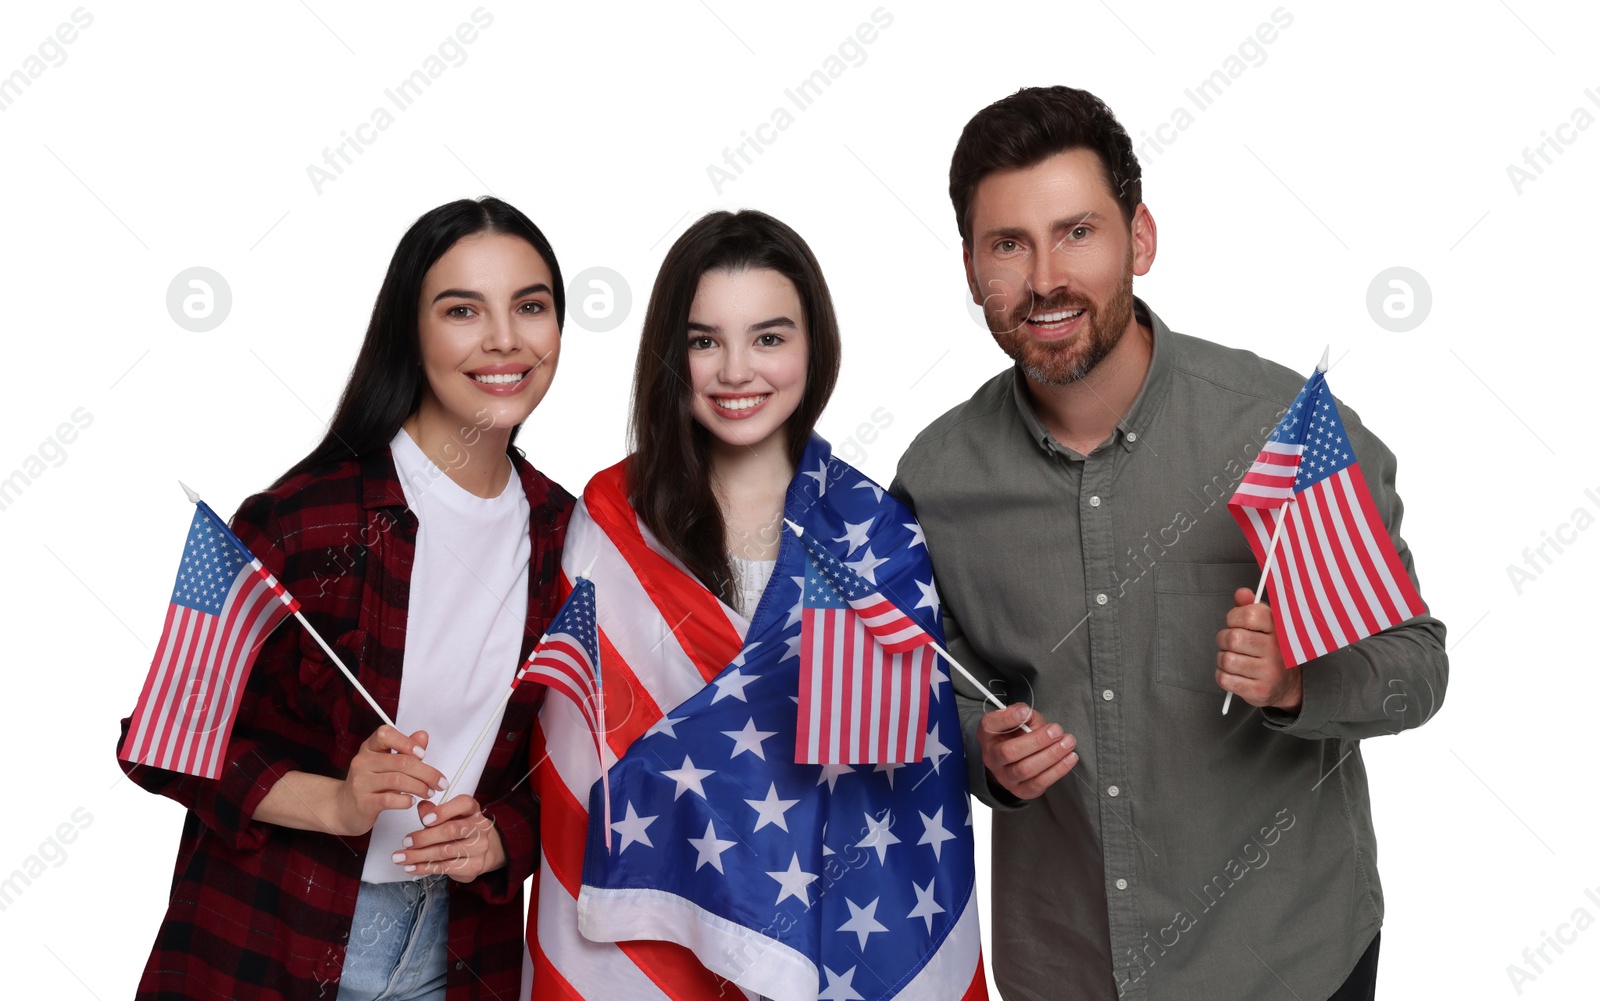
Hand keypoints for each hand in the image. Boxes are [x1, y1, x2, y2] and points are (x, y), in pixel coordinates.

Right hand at [331, 726, 448, 836]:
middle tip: (440, 782)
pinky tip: (411, 801)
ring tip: (429, 792)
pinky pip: (389, 799)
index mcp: (369, 748)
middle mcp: (362, 762)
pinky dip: (406, 800)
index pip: (385, 734)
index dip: (407, 742)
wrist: (343, 808)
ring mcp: (361, 782)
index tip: (423, 754)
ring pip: (398, 780)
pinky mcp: (363, 803)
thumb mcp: (386, 763)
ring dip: (420, 787)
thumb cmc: (369, 783)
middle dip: (427, 772)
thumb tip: (423, 736)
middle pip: (401, 761)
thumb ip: (405, 749)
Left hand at [391, 794, 505, 881]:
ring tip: (401, 857)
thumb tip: (422, 807)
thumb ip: (433, 811)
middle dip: (424, 837)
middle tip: (406, 842)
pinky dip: (424, 867)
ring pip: (445, 852)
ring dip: (419, 855)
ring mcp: (479, 848)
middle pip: (451, 830)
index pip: (463, 804)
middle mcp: (480, 827)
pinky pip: (445, 867)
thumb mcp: (448, 816)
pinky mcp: (473, 866)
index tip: (425, 820)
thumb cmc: (459, 830)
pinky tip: (412, 867)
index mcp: (472, 809)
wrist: (480, 851)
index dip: (443, 811)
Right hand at [976, 702, 1077, 799]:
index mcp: (988, 734)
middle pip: (1010, 752)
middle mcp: (991, 757)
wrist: (1017, 758)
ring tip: (1068, 743)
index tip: (1026, 712)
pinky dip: (1058, 770)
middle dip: (1037, 740)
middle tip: (1057, 730)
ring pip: (1026, 769)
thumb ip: (1024, 714)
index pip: (990, 725)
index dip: (1007, 718)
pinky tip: (1070, 757)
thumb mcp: (1020, 718)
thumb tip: (1027, 714)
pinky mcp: (1020, 790)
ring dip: (1051, 755)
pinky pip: (1039, 783)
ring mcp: (1004, 776)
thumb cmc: (1019, 733)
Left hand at [1216, 588, 1301, 710]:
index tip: (1235, 622)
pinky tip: (1233, 674)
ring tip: (1233, 658)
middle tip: (1230, 643)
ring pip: (1226, 660)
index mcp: (1279, 629)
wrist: (1288, 685)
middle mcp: (1277, 650)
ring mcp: (1269, 672)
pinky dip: (1222, 675)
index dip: (1234, 617)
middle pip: (1233, 638)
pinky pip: (1225, 679)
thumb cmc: (1271, 649)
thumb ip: (1250, 608)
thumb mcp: (1266, 625)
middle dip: (1223, 639)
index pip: (1249, 615)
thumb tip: (1242, 593)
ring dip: (1222, 659)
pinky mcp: (1259, 691)